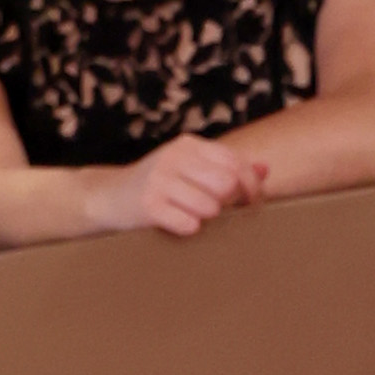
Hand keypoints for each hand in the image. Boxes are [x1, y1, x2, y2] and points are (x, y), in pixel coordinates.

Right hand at [91, 132, 270, 239]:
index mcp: (188, 144)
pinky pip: (189, 225)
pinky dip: (188, 229)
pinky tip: (175, 223)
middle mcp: (174, 156)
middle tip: (216, 211)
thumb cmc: (160, 187)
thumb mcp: (191, 169)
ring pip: (211, 208)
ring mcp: (159, 179)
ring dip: (206, 218)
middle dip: (229, 204)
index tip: (250, 203)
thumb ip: (228, 169)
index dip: (251, 188)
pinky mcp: (149, 205)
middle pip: (227, 185)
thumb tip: (266, 168)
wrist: (109, 197)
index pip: (236, 164)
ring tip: (189, 214)